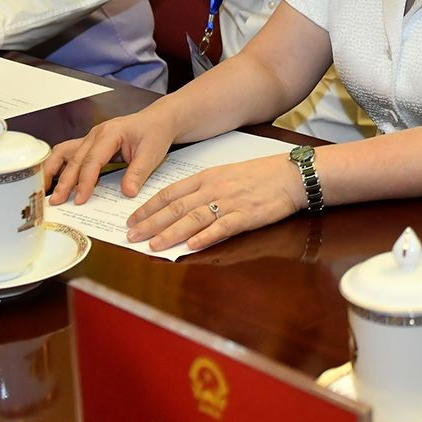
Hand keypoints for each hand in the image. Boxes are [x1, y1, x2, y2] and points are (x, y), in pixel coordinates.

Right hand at [45, 106, 177, 207]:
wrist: (159, 119)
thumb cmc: (155, 132)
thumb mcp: (152, 153)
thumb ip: (138, 173)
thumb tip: (127, 192)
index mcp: (110, 133)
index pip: (92, 160)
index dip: (85, 181)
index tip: (80, 199)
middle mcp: (96, 133)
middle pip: (74, 159)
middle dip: (64, 182)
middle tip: (56, 201)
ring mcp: (91, 137)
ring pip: (65, 152)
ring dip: (54, 170)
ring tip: (45, 189)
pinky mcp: (91, 143)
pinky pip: (70, 153)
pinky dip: (60, 166)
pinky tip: (54, 179)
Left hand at [124, 155, 305, 253]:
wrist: (291, 175)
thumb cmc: (260, 175)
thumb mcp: (226, 175)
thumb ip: (203, 189)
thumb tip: (180, 205)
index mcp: (207, 177)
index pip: (170, 192)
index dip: (149, 207)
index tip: (132, 219)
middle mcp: (214, 189)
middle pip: (176, 207)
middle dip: (150, 223)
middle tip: (131, 236)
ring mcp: (229, 202)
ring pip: (194, 218)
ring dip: (171, 233)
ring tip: (153, 245)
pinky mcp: (246, 216)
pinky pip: (222, 227)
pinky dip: (206, 236)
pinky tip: (192, 246)